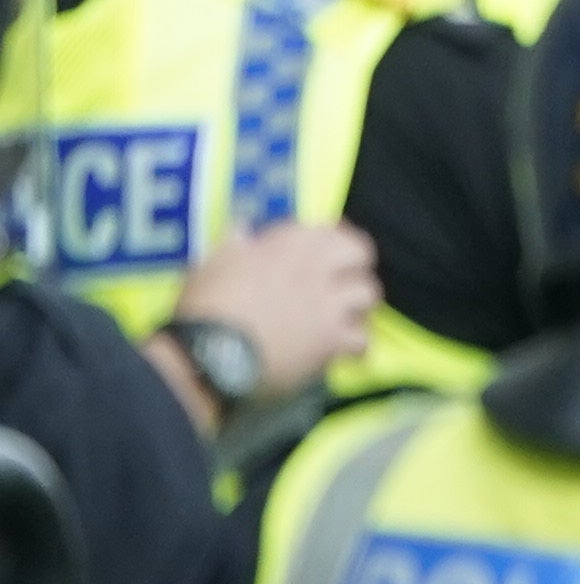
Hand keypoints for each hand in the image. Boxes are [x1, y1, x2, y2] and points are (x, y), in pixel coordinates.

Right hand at [167, 221, 375, 405]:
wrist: (211, 354)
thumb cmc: (206, 308)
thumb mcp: (210, 265)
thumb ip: (232, 246)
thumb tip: (241, 230)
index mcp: (285, 246)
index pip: (326, 229)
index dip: (330, 238)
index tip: (329, 248)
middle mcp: (314, 269)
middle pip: (359, 252)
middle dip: (355, 264)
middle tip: (344, 279)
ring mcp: (327, 304)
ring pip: (368, 293)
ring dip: (359, 303)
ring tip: (346, 315)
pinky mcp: (333, 339)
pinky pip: (362, 338)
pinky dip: (357, 346)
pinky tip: (345, 351)